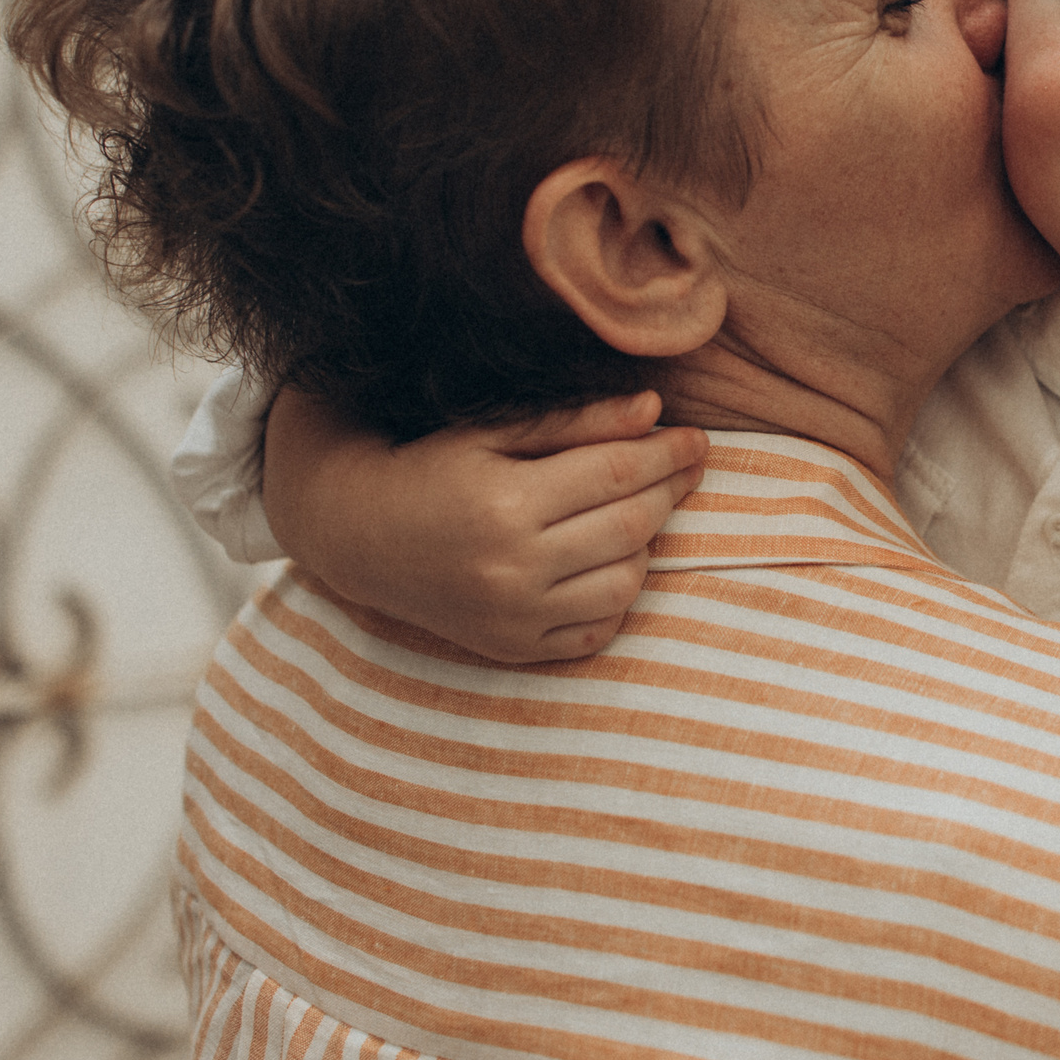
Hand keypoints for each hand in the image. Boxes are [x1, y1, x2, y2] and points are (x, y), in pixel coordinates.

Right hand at [262, 387, 708, 662]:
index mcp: (505, 502)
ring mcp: (514, 617)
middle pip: (630, 526)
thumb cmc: (433, 469)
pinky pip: (598, 628)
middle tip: (686, 467)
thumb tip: (654, 410)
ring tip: (639, 514)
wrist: (361, 538)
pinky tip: (610, 563)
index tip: (698, 438)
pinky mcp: (514, 649)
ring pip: (626, 583)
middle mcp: (512, 567)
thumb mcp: (494, 431)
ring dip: (647, 544)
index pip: (617, 474)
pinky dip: (618, 596)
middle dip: (670, 491)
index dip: (668, 453)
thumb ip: (577, 422)